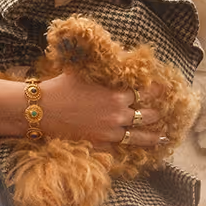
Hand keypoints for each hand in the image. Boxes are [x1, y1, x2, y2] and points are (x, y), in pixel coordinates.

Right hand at [39, 73, 166, 146]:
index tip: (164, 91)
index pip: (145, 92)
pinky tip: (138, 150)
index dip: (156, 91)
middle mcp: (118, 114)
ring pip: (139, 136)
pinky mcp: (100, 145)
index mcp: (117, 94)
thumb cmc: (60, 87)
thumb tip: (111, 55)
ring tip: (163, 137)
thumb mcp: (83, 71)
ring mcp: (110, 132)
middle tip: (161, 112)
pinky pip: (121, 148)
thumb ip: (101, 67)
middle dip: (156, 113)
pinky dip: (131, 148)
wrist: (42, 110)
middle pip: (146, 115)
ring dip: (153, 136)